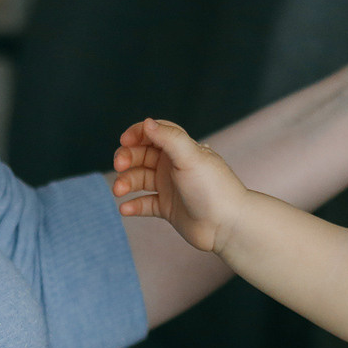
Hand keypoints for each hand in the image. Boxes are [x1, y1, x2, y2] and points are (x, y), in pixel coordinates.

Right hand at [111, 118, 248, 252]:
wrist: (227, 225)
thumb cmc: (212, 188)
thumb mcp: (190, 157)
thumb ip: (168, 138)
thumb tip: (147, 122)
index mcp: (181, 149)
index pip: (154, 133)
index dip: (137, 133)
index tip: (124, 141)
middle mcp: (173, 166)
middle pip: (141, 155)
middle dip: (126, 159)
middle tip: (119, 168)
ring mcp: (169, 187)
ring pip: (139, 179)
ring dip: (126, 182)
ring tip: (119, 191)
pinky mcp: (167, 208)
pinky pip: (144, 203)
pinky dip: (133, 205)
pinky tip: (125, 209)